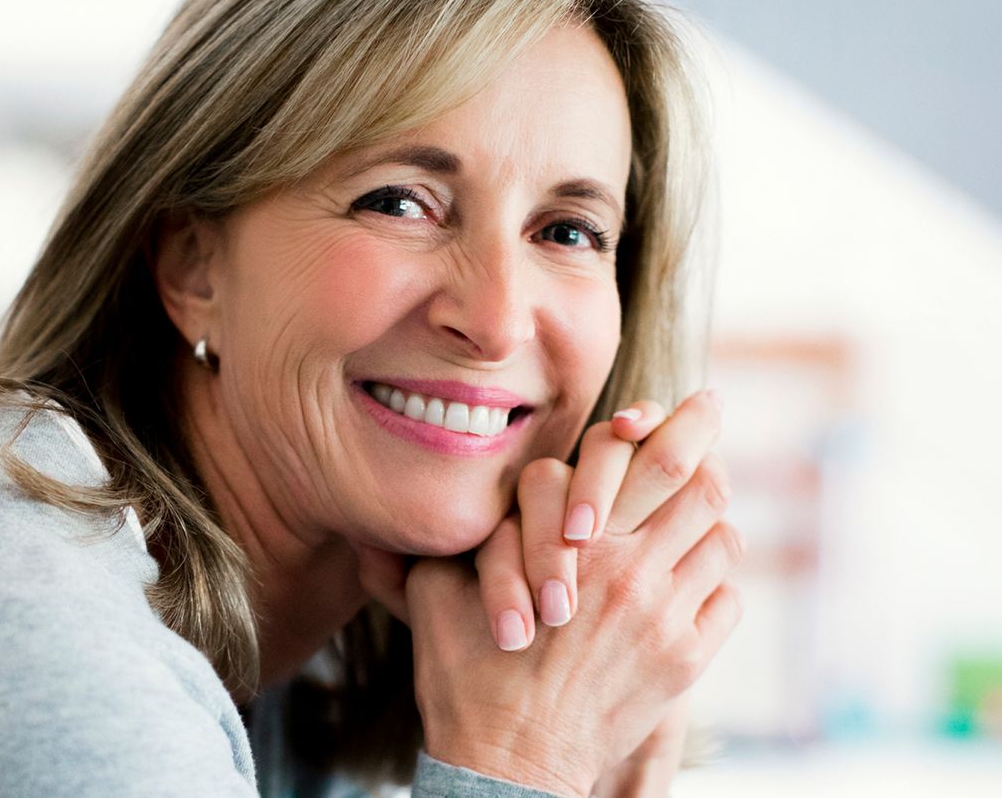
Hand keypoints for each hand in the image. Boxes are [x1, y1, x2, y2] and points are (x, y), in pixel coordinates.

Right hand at [355, 390, 742, 795]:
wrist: (506, 762)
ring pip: (720, 542)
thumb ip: (466, 535)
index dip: (681, 423)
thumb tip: (468, 495)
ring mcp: (667, 622)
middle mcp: (635, 576)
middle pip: (706, 489)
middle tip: (711, 419)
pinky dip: (713, 580)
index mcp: (580, 547)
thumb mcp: (439, 591)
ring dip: (705, 519)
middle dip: (711, 446)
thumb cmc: (466, 675)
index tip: (693, 402)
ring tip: (688, 507)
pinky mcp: (683, 664)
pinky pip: (725, 600)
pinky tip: (685, 578)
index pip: (657, 461)